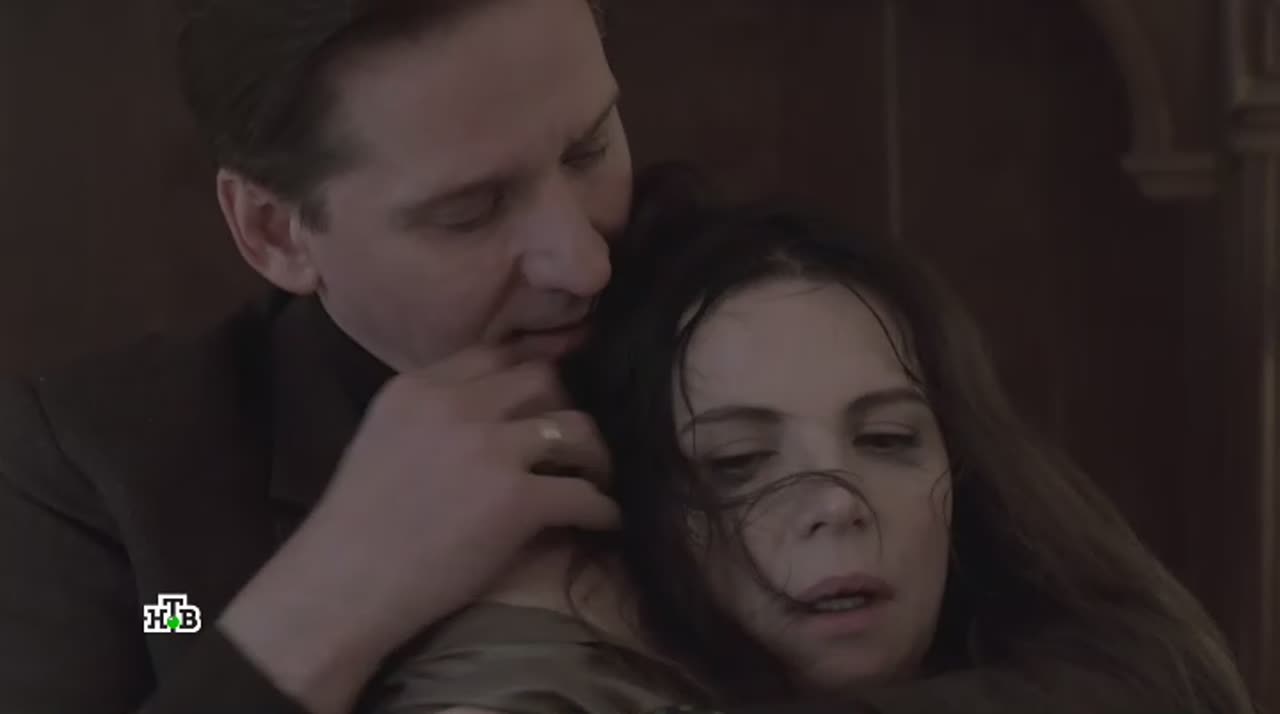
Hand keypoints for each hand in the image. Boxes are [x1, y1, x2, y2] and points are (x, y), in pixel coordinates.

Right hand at [220, 347, 617, 713]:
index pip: (496, 353)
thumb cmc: (355, 527)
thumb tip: (489, 414)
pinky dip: (604, 508)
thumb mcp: (382, 438)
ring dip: (595, 453)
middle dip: (565, 405)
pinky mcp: (515, 499)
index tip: (555, 384)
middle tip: (573, 438)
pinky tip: (606, 520)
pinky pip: (584, 493)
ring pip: (576, 425)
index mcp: (418, 387)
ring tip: (597, 476)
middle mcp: (456, 406)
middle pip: (542, 378)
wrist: (340, 587)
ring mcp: (489, 449)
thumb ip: (431, 414)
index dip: (532, 368)